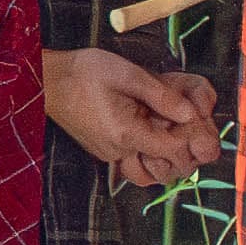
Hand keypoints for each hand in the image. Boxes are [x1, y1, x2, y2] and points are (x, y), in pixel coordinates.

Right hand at [39, 46, 225, 189]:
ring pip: (149, 171)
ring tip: (171, 132)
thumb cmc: (84, 73)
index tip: (197, 122)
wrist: (47, 81)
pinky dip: (149, 152)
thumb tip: (190, 113)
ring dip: (166, 157)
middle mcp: (117, 151)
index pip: (173, 152)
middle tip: (188, 128)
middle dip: (183, 152)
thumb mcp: (129, 73)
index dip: (192, 139)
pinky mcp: (104, 151)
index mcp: (126, 133)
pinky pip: (134, 161)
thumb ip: (162, 95)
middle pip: (165, 168)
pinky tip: (151, 130)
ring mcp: (109, 155)